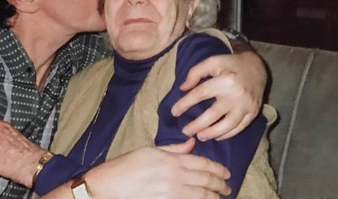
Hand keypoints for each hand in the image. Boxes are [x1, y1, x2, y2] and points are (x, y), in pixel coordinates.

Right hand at [78, 139, 230, 198]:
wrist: (110, 185)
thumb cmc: (127, 165)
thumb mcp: (150, 150)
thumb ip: (173, 149)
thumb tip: (191, 143)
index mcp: (171, 159)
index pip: (202, 163)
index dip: (217, 169)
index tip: (226, 173)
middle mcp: (174, 176)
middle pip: (205, 180)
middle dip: (220, 184)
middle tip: (227, 187)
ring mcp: (171, 193)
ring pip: (201, 195)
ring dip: (214, 197)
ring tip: (220, 197)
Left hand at [172, 50, 266, 140]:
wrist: (257, 67)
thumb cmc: (230, 64)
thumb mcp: (212, 62)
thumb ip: (195, 73)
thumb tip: (183, 89)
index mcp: (224, 79)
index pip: (200, 94)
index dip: (185, 104)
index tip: (174, 112)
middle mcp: (236, 94)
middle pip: (213, 114)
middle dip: (197, 125)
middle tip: (185, 131)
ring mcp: (246, 105)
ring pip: (228, 125)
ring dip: (212, 133)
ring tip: (200, 136)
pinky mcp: (254, 112)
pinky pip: (240, 128)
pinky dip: (227, 134)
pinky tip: (217, 137)